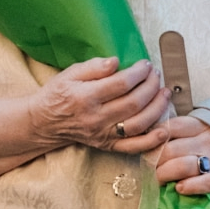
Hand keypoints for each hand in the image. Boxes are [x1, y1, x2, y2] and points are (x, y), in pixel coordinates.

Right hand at [29, 56, 169, 152]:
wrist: (44, 123)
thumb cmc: (58, 94)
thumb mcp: (69, 73)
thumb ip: (94, 66)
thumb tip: (116, 61)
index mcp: (85, 97)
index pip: (121, 84)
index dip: (139, 73)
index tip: (146, 64)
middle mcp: (96, 118)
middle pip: (133, 103)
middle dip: (151, 86)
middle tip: (156, 75)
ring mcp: (103, 134)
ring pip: (138, 124)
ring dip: (157, 108)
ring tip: (164, 93)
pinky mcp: (107, 145)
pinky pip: (133, 147)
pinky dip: (151, 141)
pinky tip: (164, 130)